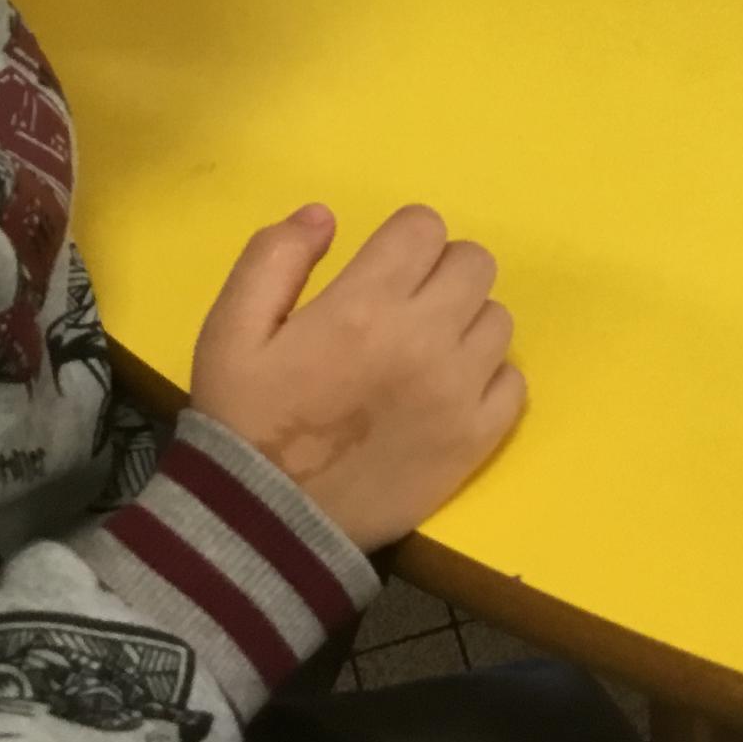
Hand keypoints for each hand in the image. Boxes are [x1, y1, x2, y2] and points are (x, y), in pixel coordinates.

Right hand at [193, 204, 524, 549]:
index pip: (424, 228)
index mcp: (364, 305)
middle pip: (474, 263)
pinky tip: (445, 393)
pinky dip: (486, 379)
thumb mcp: (229, 329)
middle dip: (439, 273)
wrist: (265, 526)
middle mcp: (424, 339)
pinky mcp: (477, 438)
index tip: (381, 270)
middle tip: (404, 307)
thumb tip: (324, 216)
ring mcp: (459, 391)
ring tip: (422, 353)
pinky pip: (513, 381)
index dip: (402, 240)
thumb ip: (274, 258)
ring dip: (464, 323)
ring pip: (497, 318)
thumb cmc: (244, 420)